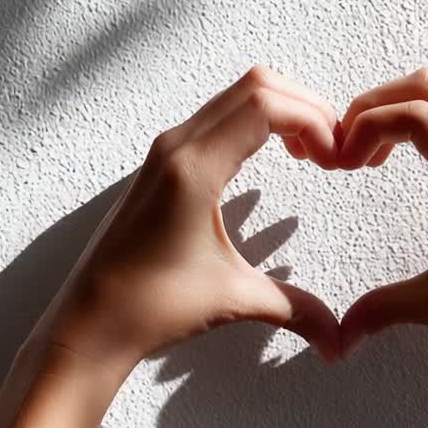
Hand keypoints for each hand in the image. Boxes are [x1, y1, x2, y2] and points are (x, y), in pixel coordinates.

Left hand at [36, 66, 344, 376]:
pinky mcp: (159, 166)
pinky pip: (216, 119)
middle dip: (306, 107)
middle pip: (255, 86)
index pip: (266, 104)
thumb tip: (339, 341)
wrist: (88, 324)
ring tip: (312, 153)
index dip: (314, 121)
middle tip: (334, 148)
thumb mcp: (232, 300)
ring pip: (234, 97)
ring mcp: (164, 153)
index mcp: (193, 168)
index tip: (337, 158)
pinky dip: (254, 124)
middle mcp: (175, 148)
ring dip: (281, 112)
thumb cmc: (148, 308)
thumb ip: (295, 309)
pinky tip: (274, 161)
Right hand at [333, 66, 427, 378]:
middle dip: (376, 103)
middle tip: (344, 144)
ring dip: (397, 112)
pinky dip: (419, 125)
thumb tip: (338, 336)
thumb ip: (381, 308)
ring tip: (364, 155)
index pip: (416, 116)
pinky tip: (398, 162)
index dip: (366, 127)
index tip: (341, 164)